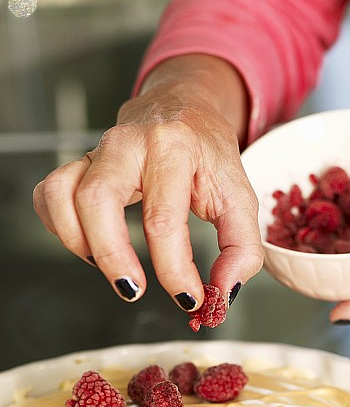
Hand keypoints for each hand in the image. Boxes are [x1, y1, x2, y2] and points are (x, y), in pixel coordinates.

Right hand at [33, 55, 262, 309]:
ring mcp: (97, 151)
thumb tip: (224, 291)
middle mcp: (129, 143)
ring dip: (80, 243)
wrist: (185, 109)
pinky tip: (91, 243)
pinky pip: (49, 194)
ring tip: (113, 267)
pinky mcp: (78, 161)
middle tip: (134, 289)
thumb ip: (242, 248)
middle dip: (112, 256)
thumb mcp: (240, 198)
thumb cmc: (209, 157)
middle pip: (97, 201)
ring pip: (62, 195)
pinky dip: (61, 227)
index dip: (174, 270)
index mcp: (174, 149)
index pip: (164, 219)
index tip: (189, 298)